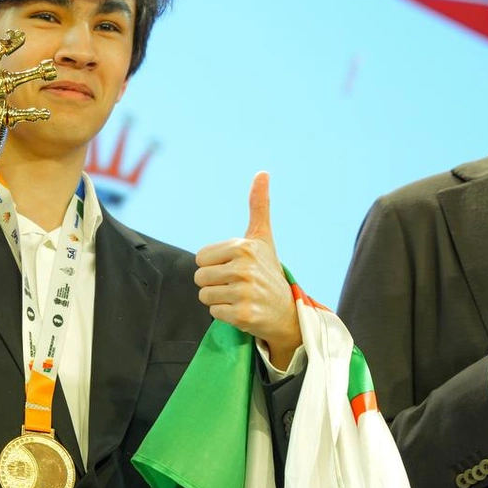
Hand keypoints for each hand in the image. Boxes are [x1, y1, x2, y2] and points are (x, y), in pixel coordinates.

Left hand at [194, 172, 300, 367]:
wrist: (287, 311)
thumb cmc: (268, 270)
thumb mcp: (262, 237)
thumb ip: (259, 206)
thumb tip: (262, 172)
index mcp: (243, 247)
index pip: (200, 258)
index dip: (214, 264)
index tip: (234, 267)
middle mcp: (244, 268)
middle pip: (199, 278)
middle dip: (215, 283)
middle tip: (237, 284)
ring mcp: (244, 292)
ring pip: (205, 296)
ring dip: (219, 299)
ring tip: (240, 296)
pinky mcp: (243, 315)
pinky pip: (214, 313)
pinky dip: (225, 315)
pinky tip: (243, 309)